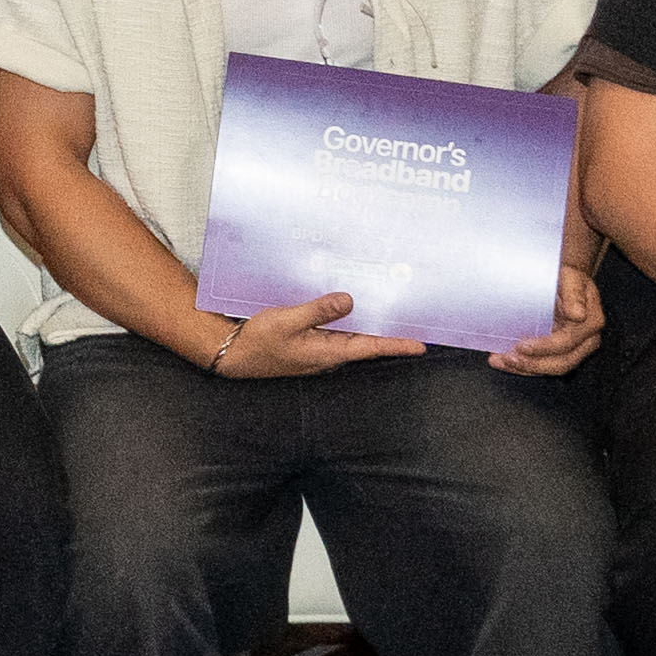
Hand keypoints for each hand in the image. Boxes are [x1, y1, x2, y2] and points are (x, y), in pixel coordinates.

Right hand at [190, 290, 416, 379]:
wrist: (234, 354)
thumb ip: (319, 311)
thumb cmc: (258, 341)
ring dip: (367, 322)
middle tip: (411, 317)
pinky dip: (346, 319)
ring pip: (351, 335)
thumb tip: (349, 300)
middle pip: (366, 341)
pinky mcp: (310, 343)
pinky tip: (349, 305)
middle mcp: (329, 354)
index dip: (396, 345)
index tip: (421, 344)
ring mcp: (320, 349)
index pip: (370, 348)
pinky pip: (335, 330)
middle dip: (388, 330)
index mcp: (328, 352)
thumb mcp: (287, 321)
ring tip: (388, 307)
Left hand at [495, 267, 605, 378]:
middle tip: (509, 358)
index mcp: (591, 322)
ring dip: (525, 369)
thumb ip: (574, 294)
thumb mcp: (570, 277)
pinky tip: (505, 361)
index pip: (566, 342)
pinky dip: (524, 367)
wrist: (569, 281)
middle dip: (533, 364)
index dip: (544, 348)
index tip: (522, 346)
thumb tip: (578, 314)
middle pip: (561, 363)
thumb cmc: (568, 278)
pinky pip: (544, 365)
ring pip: (551, 368)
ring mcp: (575, 349)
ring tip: (502, 361)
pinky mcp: (562, 353)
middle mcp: (587, 340)